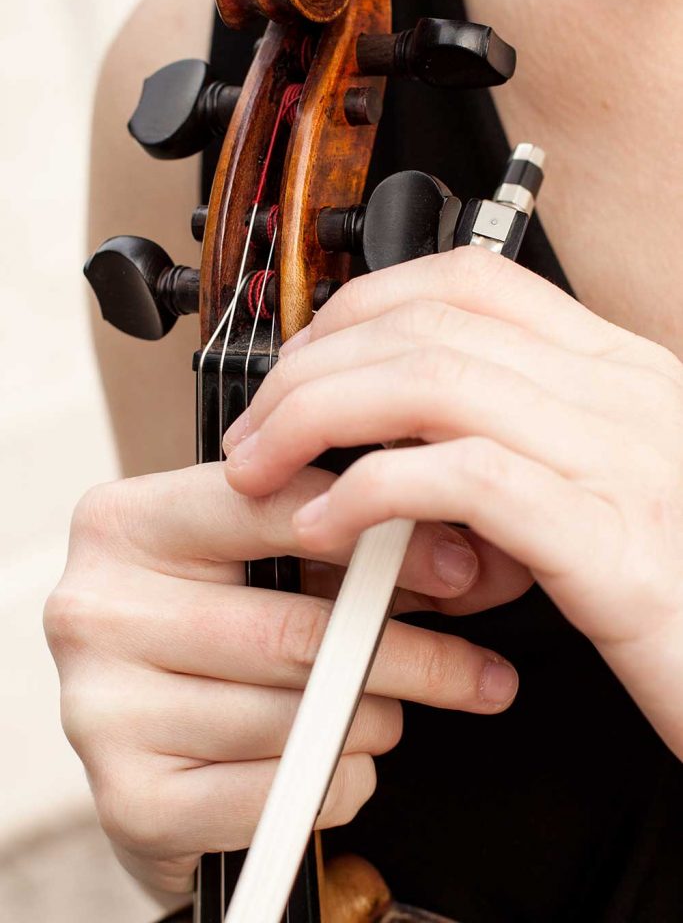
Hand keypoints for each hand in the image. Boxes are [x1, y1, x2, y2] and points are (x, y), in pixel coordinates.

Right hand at [45, 460, 518, 894]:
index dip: (377, 534)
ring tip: (386, 710)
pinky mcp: (129, 798)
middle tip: (479, 671)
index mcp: (125, 523)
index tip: (459, 564)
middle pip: (289, 630)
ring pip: (291, 717)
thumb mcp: (263, 560)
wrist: (147, 731)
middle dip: (408, 655)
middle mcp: (94, 608)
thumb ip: (339, 542)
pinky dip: (336, 781)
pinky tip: (338, 761)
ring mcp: (100, 708)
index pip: (265, 508)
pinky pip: (276, 796)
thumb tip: (459, 551)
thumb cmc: (217, 628)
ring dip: (372, 720)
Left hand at [225, 246, 682, 760]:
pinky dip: (373, 492)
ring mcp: (621, 458)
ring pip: (433, 382)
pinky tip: (330, 525)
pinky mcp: (610, 541)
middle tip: (259, 426)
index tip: (304, 358)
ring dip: (321, 417)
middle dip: (312, 366)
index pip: (471, 280)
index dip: (364, 304)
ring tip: (266, 467)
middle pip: (429, 324)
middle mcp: (622, 395)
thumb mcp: (589, 505)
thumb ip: (500, 476)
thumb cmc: (680, 590)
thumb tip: (394, 479)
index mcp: (617, 372)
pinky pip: (464, 480)